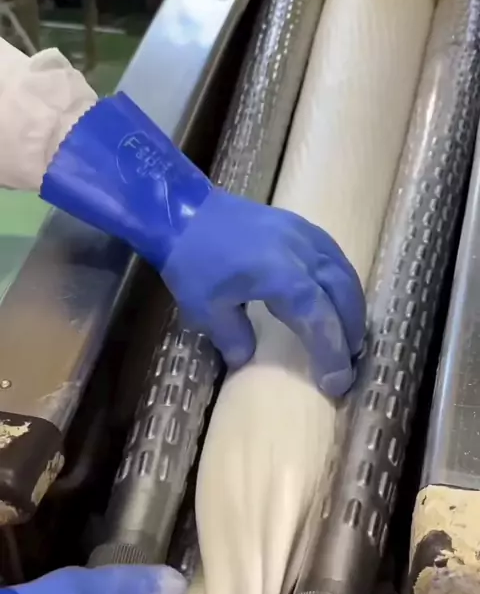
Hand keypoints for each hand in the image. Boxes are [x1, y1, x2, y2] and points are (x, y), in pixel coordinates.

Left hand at [162, 188, 364, 396]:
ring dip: (352, 306)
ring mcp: (304, 234)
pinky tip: (338, 296)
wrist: (184, 210)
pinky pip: (334, 256)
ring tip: (350, 334)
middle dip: (350, 331)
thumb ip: (232, 338)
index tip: (336, 382)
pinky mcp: (299, 225)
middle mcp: (301, 253)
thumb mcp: (204, 310)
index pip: (318, 318)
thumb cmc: (192, 261)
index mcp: (280, 275)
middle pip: (341, 294)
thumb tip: (248, 359)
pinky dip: (342, 281)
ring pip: (343, 272)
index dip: (331, 351)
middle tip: (349, 361)